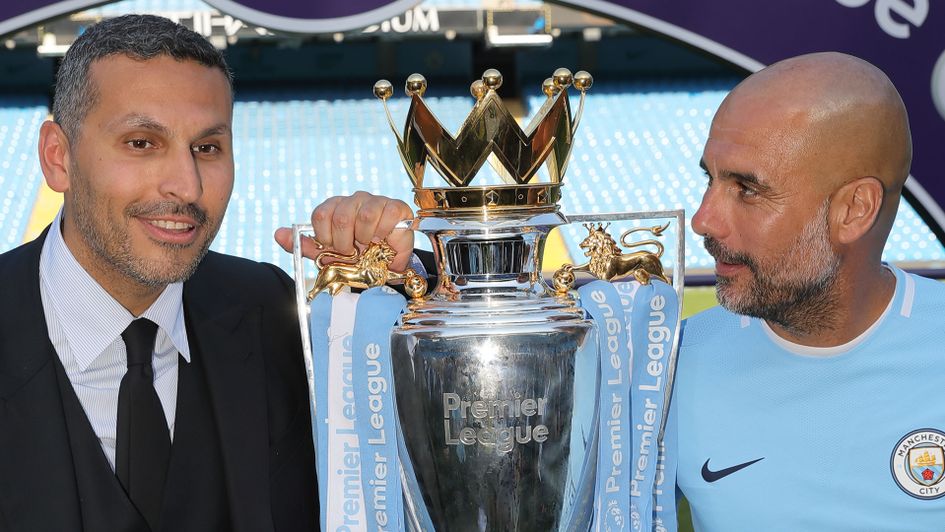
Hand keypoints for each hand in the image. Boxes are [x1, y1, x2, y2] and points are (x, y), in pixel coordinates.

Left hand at [275, 191, 414, 271]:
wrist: (386, 266)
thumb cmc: (357, 257)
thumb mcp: (328, 255)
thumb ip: (304, 244)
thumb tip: (278, 234)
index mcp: (335, 207)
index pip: (320, 214)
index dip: (326, 237)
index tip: (334, 248)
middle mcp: (354, 200)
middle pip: (340, 216)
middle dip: (345, 243)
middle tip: (353, 252)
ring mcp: (375, 201)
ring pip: (363, 216)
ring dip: (365, 239)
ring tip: (369, 246)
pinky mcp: (396, 207)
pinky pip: (386, 215)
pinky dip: (383, 233)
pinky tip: (382, 239)